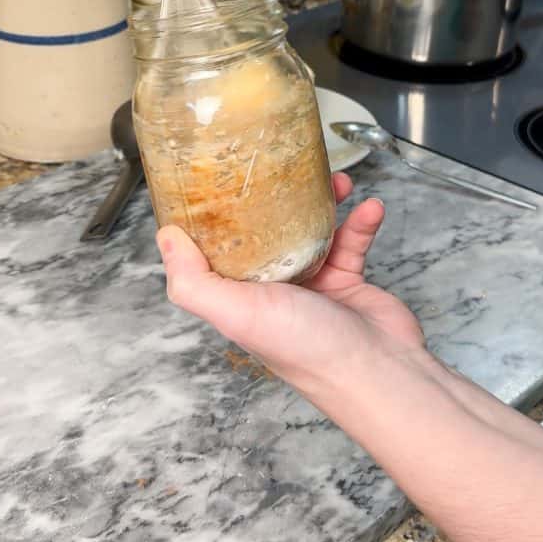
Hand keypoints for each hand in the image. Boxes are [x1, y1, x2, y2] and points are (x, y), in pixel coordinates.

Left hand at [157, 173, 424, 407]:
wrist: (378, 372)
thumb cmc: (307, 350)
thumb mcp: (236, 312)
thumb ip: (193, 280)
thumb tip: (164, 237)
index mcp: (240, 296)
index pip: (219, 248)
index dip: (218, 214)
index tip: (222, 176)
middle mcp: (273, 290)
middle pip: (267, 231)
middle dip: (277, 198)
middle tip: (288, 170)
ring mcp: (313, 285)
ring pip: (312, 229)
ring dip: (325, 202)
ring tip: (337, 181)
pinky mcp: (349, 281)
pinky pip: (352, 240)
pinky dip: (361, 220)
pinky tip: (370, 206)